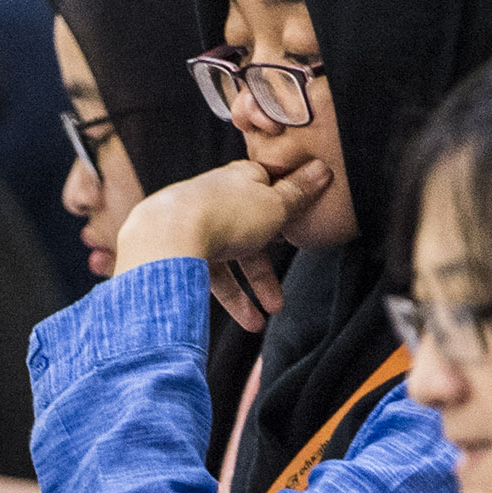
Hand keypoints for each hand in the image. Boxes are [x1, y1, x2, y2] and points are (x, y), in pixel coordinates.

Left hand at [114, 157, 333, 330]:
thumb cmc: (227, 213)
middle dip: (266, 269)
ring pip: (226, 259)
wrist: (168, 236)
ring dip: (245, 294)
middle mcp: (215, 197)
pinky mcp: (177, 248)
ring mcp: (194, 223)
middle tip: (279, 298)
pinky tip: (241, 319)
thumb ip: (299, 193)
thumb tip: (323, 169)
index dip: (284, 209)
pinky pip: (206, 275)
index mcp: (240, 178)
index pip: (267, 188)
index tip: (296, 231)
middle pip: (248, 232)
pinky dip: (224, 298)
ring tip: (258, 323)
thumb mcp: (276, 204)